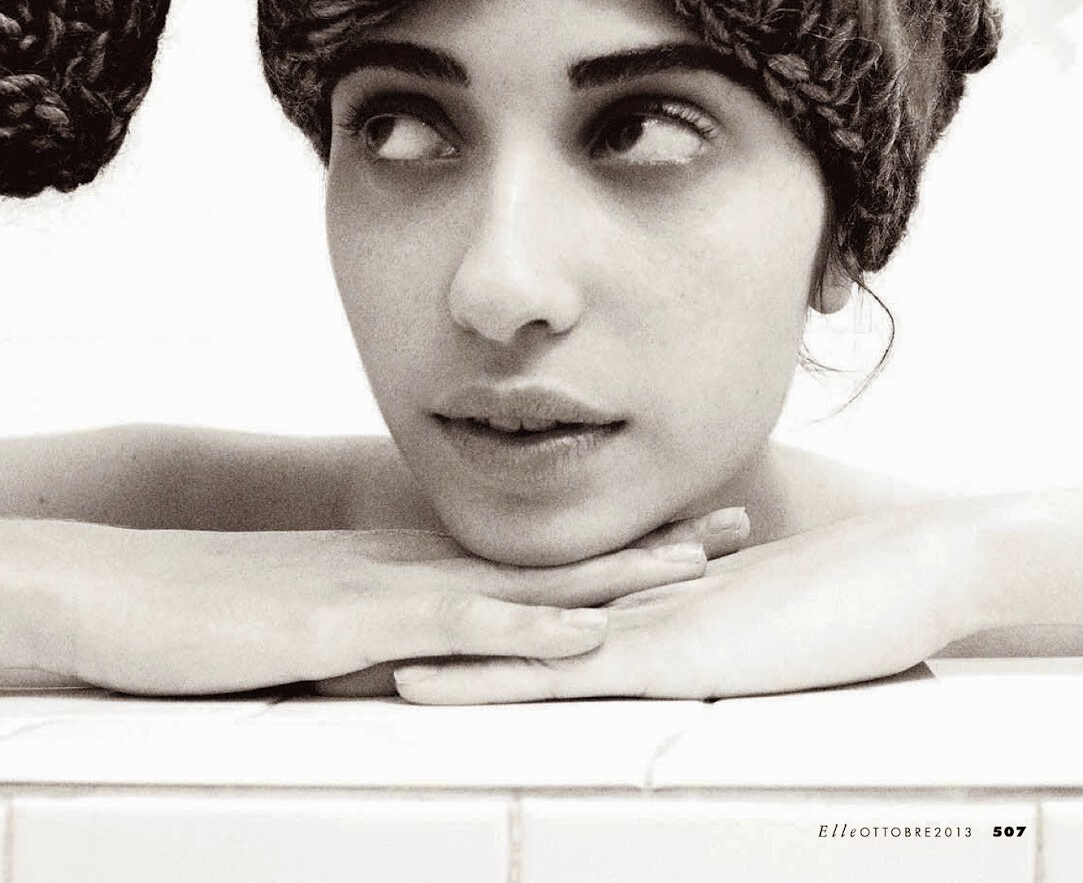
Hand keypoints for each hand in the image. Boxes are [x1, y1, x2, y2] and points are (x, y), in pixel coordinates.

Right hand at [55, 509, 747, 696]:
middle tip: (734, 527)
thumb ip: (357, 637)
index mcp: (397, 569)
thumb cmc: (191, 616)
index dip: (605, 547)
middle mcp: (404, 568)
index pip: (522, 556)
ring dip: (610, 577)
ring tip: (696, 567)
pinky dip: (523, 629)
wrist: (107, 588)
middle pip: (546, 557)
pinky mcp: (344, 626)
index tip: (683, 535)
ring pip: (518, 582)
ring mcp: (379, 592)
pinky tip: (581, 630)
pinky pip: (450, 626)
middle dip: (641, 547)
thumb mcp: (294, 627)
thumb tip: (405, 664)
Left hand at [393, 502, 981, 702]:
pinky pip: (559, 670)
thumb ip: (710, 627)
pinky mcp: (660, 657)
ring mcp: (636, 627)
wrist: (907, 568)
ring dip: (429, 650)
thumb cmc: (850, 599)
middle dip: (425, 626)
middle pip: (503, 614)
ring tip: (351, 654)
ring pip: (508, 641)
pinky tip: (433, 683)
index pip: (538, 605)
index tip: (404, 615)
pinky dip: (490, 676)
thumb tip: (683, 641)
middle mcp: (623, 605)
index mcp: (640, 598)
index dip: (469, 609)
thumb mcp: (757, 622)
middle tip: (344, 633)